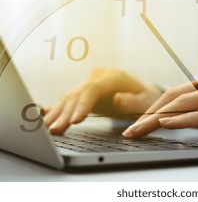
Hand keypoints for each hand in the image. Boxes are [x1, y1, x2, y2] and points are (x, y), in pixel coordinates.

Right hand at [43, 68, 161, 133]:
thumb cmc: (146, 99)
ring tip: (46, 128)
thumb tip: (118, 99)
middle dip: (65, 113)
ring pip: (70, 97)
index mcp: (114, 77)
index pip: (93, 89)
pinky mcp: (84, 90)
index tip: (74, 121)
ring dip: (57, 113)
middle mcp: (99, 77)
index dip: (82, 105)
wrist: (143, 93)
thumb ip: (133, 101)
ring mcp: (90, 82)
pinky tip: (42, 115)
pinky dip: (57, 108)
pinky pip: (69, 99)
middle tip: (55, 130)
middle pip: (77, 94)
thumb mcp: (146, 101)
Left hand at [122, 69, 197, 137]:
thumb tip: (191, 121)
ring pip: (185, 101)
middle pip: (176, 94)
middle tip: (131, 129)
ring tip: (138, 130)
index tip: (142, 123)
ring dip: (158, 117)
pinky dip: (184, 118)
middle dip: (149, 112)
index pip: (180, 92)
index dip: (157, 107)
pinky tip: (166, 123)